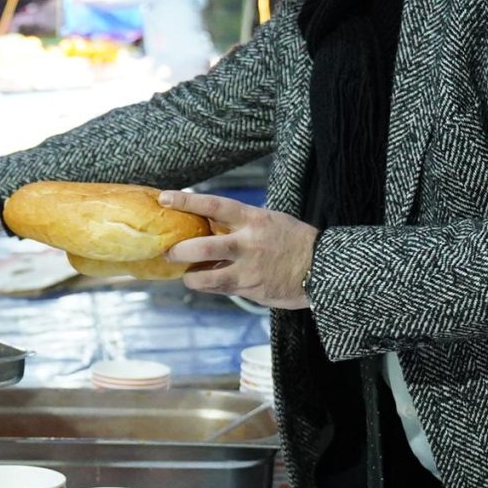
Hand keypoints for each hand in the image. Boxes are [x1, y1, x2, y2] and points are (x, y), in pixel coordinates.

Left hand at [157, 190, 317, 309]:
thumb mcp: (269, 221)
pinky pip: (220, 289)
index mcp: (254, 219)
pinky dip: (208, 286)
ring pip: (206, 277)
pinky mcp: (251, 289)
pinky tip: (205, 282)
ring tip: (186, 275)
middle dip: (179, 251)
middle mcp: (249, 243)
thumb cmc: (294, 241)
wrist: (322, 268)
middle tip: (168, 252)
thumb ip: (241, 223)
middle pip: (203, 247)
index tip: (165, 198)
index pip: (214, 205)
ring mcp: (249, 269)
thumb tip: (210, 223)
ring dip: (190, 277)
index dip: (187, 201)